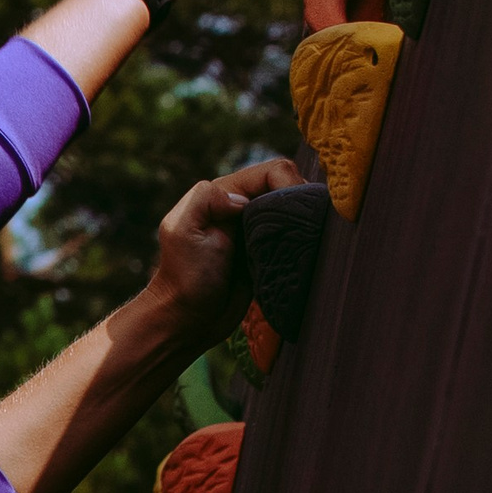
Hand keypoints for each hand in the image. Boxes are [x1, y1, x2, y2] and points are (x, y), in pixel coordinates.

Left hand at [141, 156, 305, 352]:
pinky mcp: (268, 254)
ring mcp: (258, 231)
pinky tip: (306, 248)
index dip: (290, 184)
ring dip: (305, 219)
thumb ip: (205, 199)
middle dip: (302, 200)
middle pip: (289, 187)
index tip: (294, 210)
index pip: (273, 172)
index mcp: (225, 194)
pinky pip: (294, 236)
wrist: (188, 320)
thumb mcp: (182, 230)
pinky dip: (304, 238)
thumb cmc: (184, 277)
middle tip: (306, 226)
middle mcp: (244, 207)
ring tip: (309, 236)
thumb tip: (243, 200)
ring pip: (295, 210)